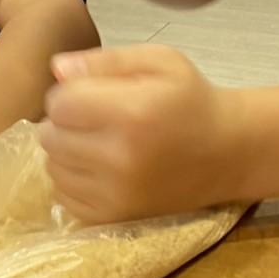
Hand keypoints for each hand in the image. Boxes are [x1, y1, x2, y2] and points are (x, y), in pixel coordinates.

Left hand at [39, 45, 246, 222]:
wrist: (228, 153)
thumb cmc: (191, 99)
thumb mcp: (158, 62)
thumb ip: (105, 60)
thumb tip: (57, 69)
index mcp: (131, 113)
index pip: (59, 104)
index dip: (67, 93)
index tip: (89, 92)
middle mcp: (120, 159)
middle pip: (51, 137)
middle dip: (64, 122)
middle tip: (93, 116)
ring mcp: (117, 194)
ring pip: (53, 168)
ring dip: (65, 151)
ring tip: (96, 140)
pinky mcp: (115, 217)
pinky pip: (64, 198)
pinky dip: (73, 179)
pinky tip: (97, 166)